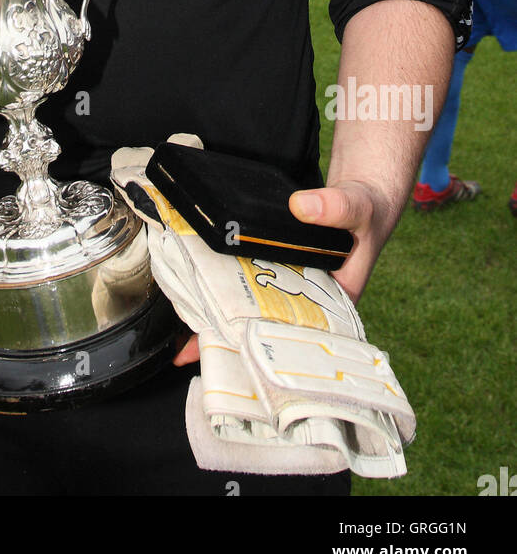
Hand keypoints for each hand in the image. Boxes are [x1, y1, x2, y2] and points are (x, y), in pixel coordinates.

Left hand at [171, 178, 380, 366]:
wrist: (362, 196)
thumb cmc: (367, 211)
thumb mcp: (357, 207)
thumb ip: (334, 207)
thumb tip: (301, 207)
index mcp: (335, 305)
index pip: (297, 337)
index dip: (265, 352)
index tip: (234, 357)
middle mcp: (310, 303)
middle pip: (267, 328)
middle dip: (232, 339)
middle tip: (192, 351)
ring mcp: (290, 286)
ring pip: (253, 308)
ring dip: (223, 314)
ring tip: (185, 330)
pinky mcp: (276, 268)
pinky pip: (249, 283)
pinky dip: (226, 285)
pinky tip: (197, 289)